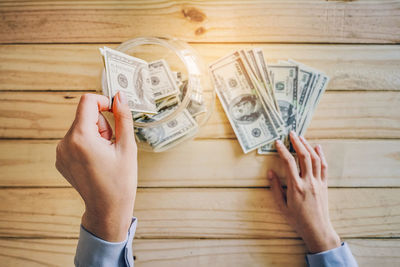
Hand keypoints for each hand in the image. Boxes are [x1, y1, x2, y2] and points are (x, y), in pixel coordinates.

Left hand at [55, 92, 136, 241]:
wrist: (107, 208)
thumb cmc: (120, 181)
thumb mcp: (127, 146)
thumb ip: (123, 117)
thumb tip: (120, 97)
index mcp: (81, 137)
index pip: (87, 101)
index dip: (103, 102)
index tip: (114, 111)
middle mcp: (65, 143)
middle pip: (86, 115)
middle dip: (102, 125)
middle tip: (111, 146)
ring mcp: (60, 152)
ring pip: (81, 127)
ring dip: (95, 135)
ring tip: (104, 156)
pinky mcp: (61, 159)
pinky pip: (75, 140)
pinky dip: (87, 144)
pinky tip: (96, 161)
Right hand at [268, 132, 340, 252]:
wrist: (317, 229)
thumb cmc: (297, 219)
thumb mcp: (281, 206)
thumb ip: (275, 188)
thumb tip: (270, 172)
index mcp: (296, 187)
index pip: (289, 163)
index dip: (283, 150)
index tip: (277, 142)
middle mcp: (308, 182)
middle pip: (304, 156)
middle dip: (297, 142)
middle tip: (291, 133)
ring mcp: (318, 183)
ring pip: (315, 159)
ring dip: (308, 146)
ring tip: (301, 137)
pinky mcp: (324, 185)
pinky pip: (324, 166)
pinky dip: (321, 155)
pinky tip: (317, 147)